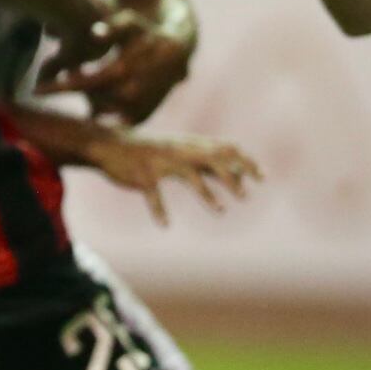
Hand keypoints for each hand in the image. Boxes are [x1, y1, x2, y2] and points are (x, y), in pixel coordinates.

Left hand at [38, 11, 189, 122]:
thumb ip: (111, 27)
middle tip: (50, 86)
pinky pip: (110, 121)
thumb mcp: (130, 24)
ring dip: (85, 99)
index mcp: (122, 72)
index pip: (80, 83)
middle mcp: (130, 95)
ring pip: (97, 110)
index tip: (34, 89)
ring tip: (77, 85)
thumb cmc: (146, 34)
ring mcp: (137, 110)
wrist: (178, 55)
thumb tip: (94, 34)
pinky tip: (92, 100)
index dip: (57, 86)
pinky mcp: (140, 118)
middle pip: (85, 99)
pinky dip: (99, 112)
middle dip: (69, 92)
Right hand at [84, 132, 260, 225]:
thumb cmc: (149, 151)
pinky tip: (165, 224)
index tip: (262, 178)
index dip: (245, 162)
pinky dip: (159, 209)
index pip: (225, 148)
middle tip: (245, 197)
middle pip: (211, 159)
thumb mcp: (179, 152)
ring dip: (207, 194)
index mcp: (189, 145)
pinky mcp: (142, 175)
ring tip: (221, 211)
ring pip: (188, 176)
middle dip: (230, 177)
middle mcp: (178, 151)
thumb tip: (238, 173)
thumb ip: (206, 162)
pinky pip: (154, 194)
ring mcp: (160, 162)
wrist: (108, 145)